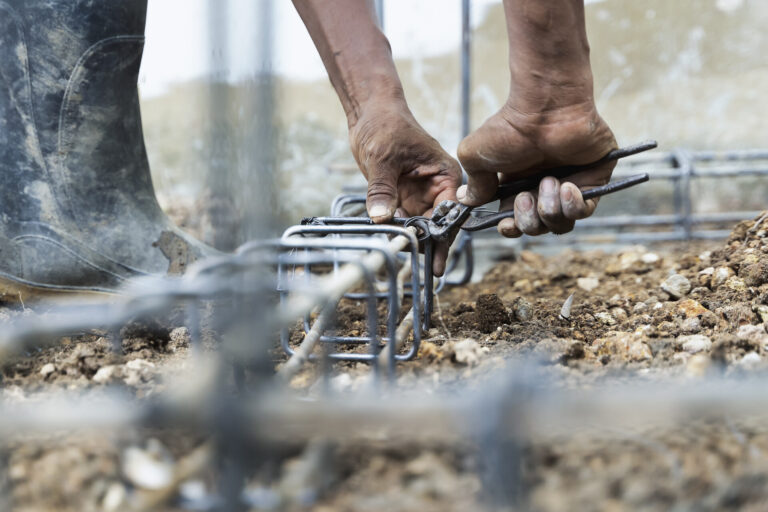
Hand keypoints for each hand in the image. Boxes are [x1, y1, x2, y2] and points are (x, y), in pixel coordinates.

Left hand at [349, 102, 461, 275]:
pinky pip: (402, 220)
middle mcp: (437, 187)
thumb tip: (381, 218)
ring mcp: (419, 194)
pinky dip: (398, 232)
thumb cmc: (385, 125)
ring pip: (421, 226)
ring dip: (414, 240)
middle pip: (438, 224)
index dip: (444, 235)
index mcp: (445, 175)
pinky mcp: (402, 197)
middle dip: (431, 243)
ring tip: (410, 262)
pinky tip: (394, 246)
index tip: (437, 258)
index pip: (450, 211)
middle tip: (427, 269)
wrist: (369, 113)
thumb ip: (382, 189)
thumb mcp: (382, 157)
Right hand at [457, 102, 616, 236]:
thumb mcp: (476, 156)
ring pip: (562, 224)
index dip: (511, 228)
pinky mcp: (594, 180)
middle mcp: (542, 189)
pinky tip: (566, 186)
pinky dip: (574, 205)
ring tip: (548, 182)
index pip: (515, 224)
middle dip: (529, 220)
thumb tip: (466, 201)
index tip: (507, 223)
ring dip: (550, 210)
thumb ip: (474, 184)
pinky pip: (585, 211)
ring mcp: (569, 185)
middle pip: (538, 228)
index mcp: (516, 187)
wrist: (545, 107)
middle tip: (526, 195)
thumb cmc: (510, 127)